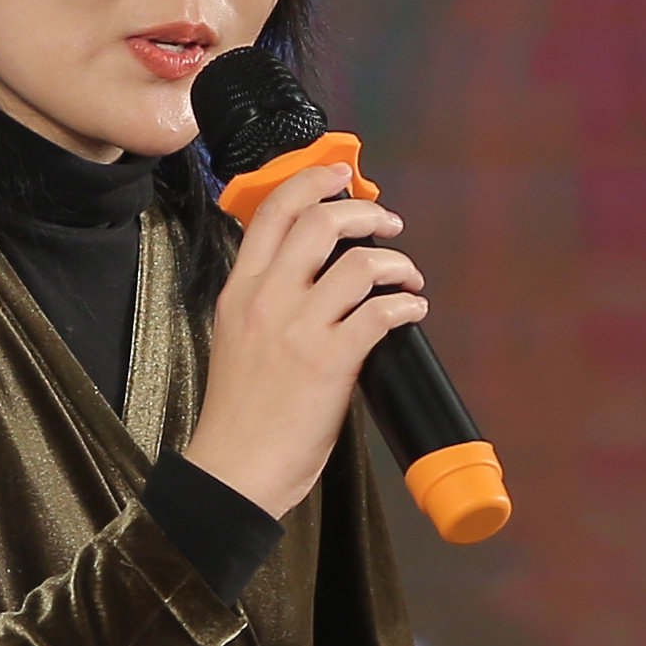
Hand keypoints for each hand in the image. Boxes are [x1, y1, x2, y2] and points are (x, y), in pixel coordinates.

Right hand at [181, 156, 423, 518]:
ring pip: (359, 263)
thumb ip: (268, 302)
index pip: (272, 212)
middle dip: (365, 212)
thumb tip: (320, 278)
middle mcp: (266, 299)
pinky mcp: (330, 361)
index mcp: (240, 291)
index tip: (340, 176)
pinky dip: (406, 305)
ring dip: (397, 263)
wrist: (233, 469)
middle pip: (320, 222)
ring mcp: (298, 329)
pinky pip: (380, 313)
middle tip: (388, 223)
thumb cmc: (239, 414)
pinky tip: (412, 312)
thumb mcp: (237, 338)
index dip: (312, 182)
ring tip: (408, 278)